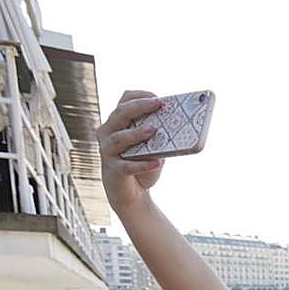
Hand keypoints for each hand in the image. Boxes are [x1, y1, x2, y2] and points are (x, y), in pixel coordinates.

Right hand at [95, 91, 165, 213]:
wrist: (132, 193)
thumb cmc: (142, 163)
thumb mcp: (154, 146)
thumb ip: (160, 135)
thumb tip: (181, 124)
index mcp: (118, 122)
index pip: (124, 100)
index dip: (140, 96)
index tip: (158, 98)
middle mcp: (108, 133)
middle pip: (120, 113)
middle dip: (139, 107)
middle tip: (158, 104)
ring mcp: (107, 151)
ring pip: (118, 138)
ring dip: (136, 133)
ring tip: (154, 130)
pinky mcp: (113, 170)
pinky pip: (127, 166)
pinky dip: (143, 164)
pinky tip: (157, 163)